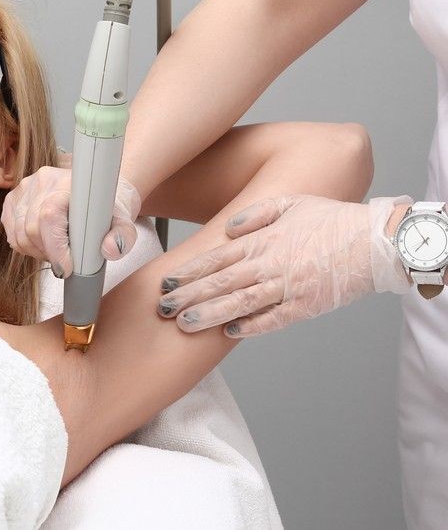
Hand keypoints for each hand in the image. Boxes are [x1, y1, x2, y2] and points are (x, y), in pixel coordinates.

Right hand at [1, 152, 141, 278]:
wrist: (97, 190)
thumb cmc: (108, 207)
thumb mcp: (124, 223)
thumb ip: (123, 238)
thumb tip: (109, 250)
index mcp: (67, 183)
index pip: (49, 217)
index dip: (55, 247)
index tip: (67, 267)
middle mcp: (41, 181)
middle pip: (31, 229)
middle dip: (48, 253)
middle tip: (66, 260)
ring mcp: (24, 188)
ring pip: (18, 233)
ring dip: (35, 251)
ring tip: (56, 251)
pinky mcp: (14, 198)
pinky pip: (10, 231)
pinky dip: (24, 245)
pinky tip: (43, 243)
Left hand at [157, 194, 412, 336]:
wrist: (374, 240)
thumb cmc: (332, 219)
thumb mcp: (290, 203)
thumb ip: (254, 214)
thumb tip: (226, 229)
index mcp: (263, 240)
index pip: (216, 259)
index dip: (189, 271)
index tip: (166, 281)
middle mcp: (270, 264)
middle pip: (220, 283)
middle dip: (188, 296)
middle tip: (162, 307)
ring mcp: (288, 287)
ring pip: (240, 303)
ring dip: (209, 314)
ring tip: (184, 324)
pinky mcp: (307, 306)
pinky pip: (273, 320)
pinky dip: (251, 327)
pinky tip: (229, 333)